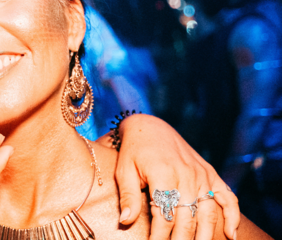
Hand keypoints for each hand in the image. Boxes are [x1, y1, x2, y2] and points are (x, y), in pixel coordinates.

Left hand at [115, 114, 239, 239]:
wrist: (150, 127)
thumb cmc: (134, 151)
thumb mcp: (124, 171)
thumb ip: (128, 197)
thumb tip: (126, 221)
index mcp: (162, 175)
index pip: (164, 215)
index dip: (159, 236)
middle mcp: (186, 176)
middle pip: (187, 219)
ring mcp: (201, 175)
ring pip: (207, 213)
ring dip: (205, 235)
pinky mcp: (210, 174)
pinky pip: (228, 197)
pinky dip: (232, 216)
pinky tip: (230, 235)